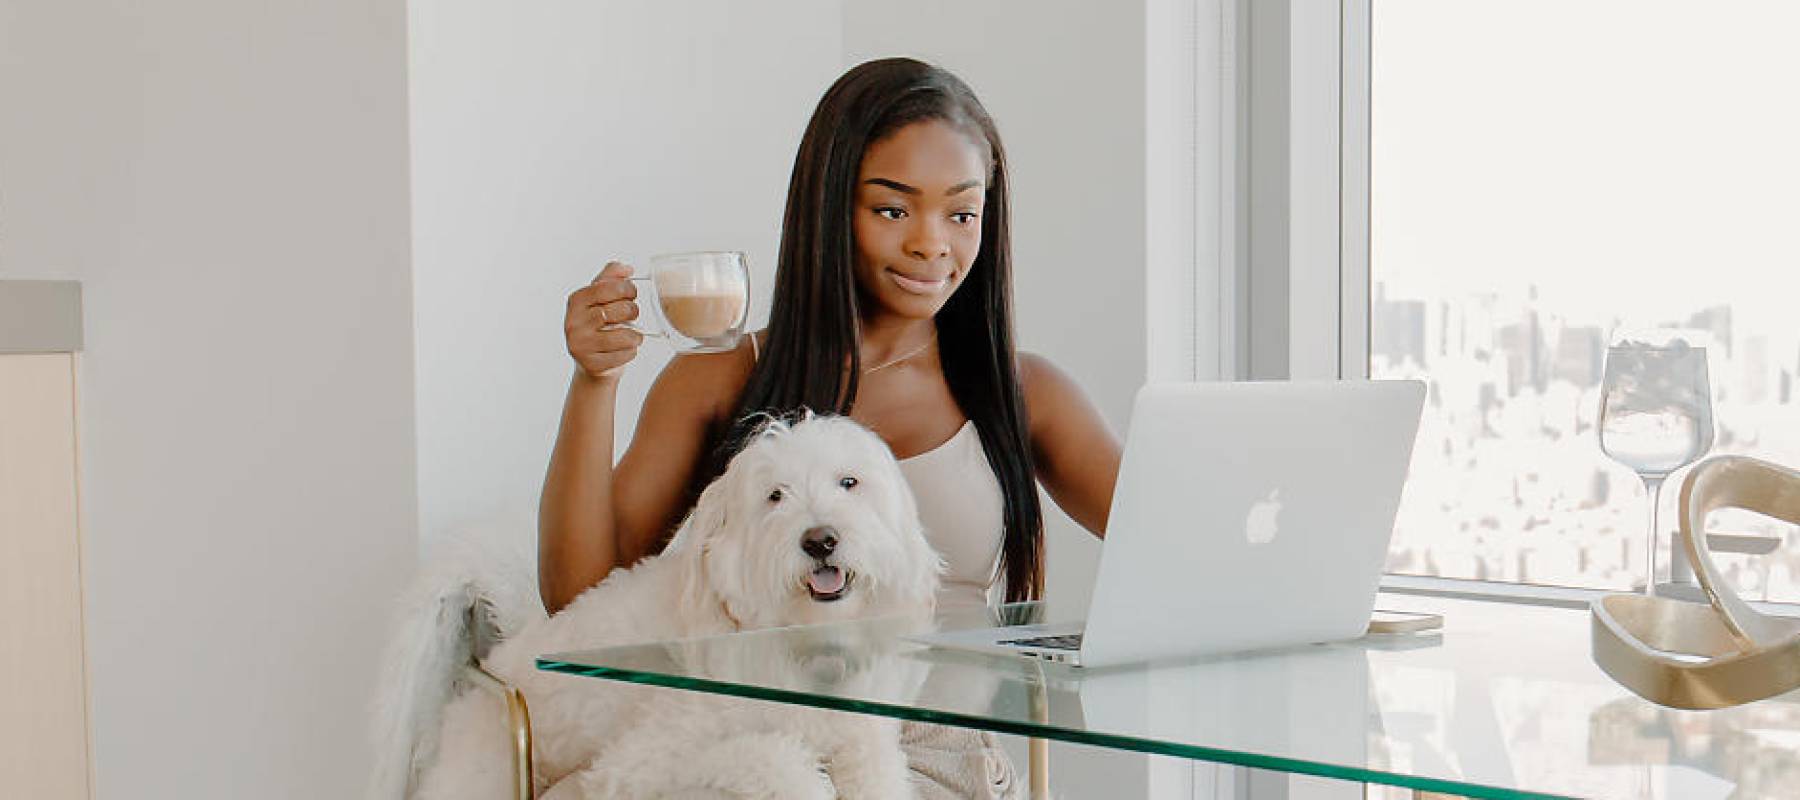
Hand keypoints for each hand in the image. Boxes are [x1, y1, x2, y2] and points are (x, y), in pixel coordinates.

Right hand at [564, 261, 644, 380]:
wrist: (591, 363)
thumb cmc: (599, 326)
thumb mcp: (599, 299)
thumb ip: (611, 278)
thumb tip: (627, 268)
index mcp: (576, 301)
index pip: (607, 288)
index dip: (627, 289)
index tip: (632, 294)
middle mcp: (573, 322)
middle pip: (618, 310)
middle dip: (633, 311)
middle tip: (632, 315)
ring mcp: (580, 345)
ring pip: (624, 335)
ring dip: (636, 335)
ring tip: (633, 334)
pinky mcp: (591, 364)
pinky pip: (624, 355)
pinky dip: (631, 352)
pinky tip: (625, 349)